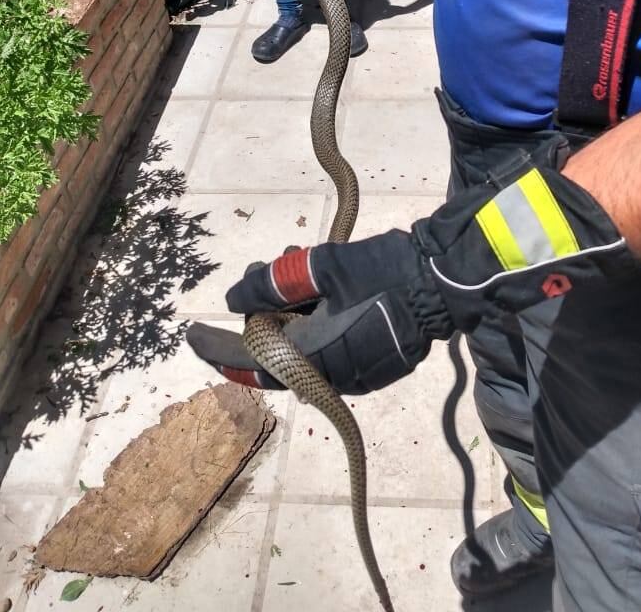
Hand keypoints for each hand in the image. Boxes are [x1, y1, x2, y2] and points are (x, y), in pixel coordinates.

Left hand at [187, 139, 635, 394]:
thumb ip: (277, 280)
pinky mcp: (376, 363)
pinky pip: (330, 349)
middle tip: (251, 286)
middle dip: (261, 321)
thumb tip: (235, 295)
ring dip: (290, 320)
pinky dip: (315, 325)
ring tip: (286, 277)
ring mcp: (358, 373)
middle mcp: (334, 375)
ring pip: (306, 351)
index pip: (253, 363)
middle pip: (279, 357)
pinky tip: (318, 293)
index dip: (218, 350)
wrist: (448, 280)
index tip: (192, 336)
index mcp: (317, 357)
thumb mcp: (326, 265)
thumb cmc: (386, 270)